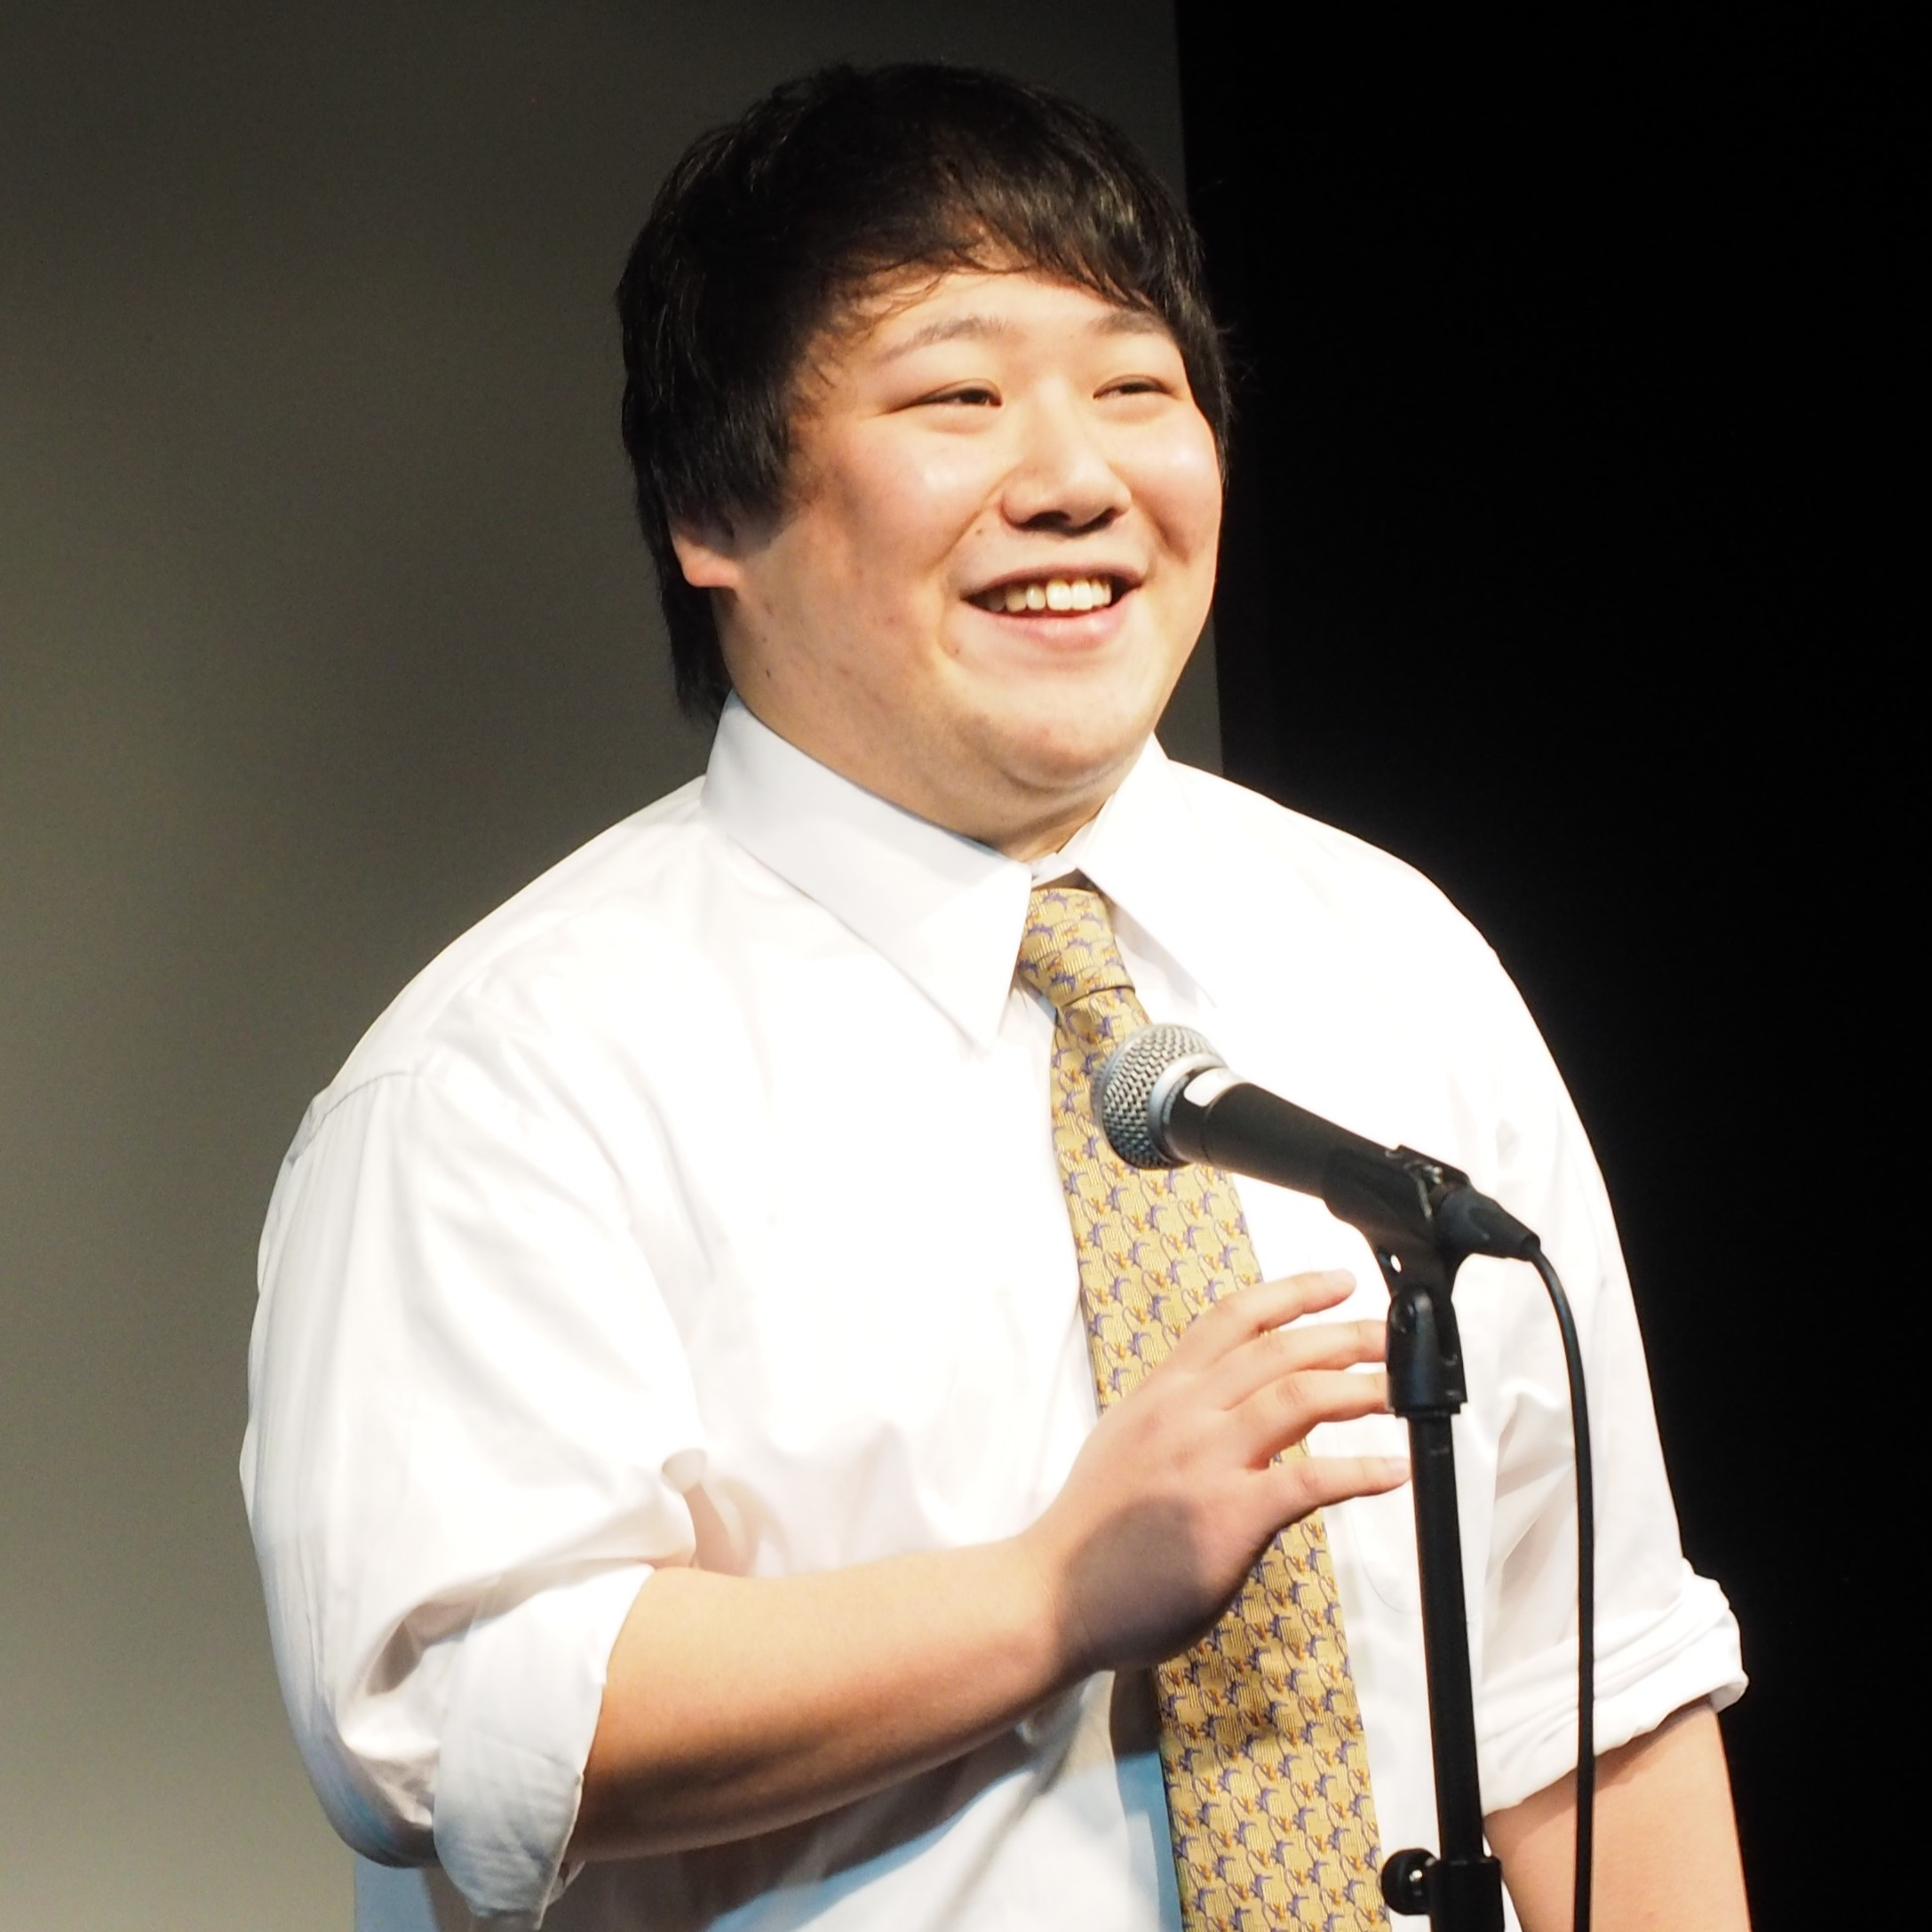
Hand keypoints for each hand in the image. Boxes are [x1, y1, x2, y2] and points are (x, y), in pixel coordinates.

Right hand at [1020, 1269, 1405, 1676]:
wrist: (1052, 1593)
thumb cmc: (1092, 1532)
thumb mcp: (1127, 1443)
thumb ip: (1179, 1417)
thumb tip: (1226, 1405)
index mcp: (1162, 1393)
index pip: (1232, 1317)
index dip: (1292, 1292)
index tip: (1337, 1283)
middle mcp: (1186, 1414)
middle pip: (1280, 1349)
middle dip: (1346, 1334)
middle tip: (1392, 1337)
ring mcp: (1206, 1463)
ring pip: (1300, 1398)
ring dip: (1362, 1388)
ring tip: (1402, 1392)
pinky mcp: (1227, 1518)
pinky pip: (1309, 1482)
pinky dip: (1360, 1473)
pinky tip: (1392, 1472)